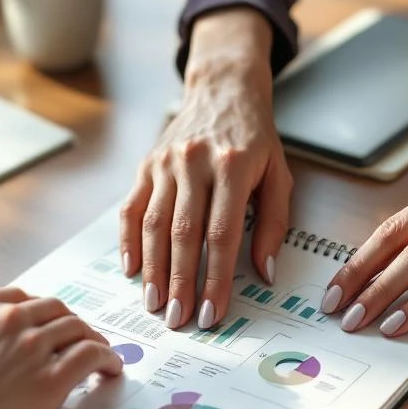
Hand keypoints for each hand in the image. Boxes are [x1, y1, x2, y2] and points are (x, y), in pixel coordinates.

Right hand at [0, 287, 123, 408]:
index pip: (22, 298)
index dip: (40, 311)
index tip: (48, 323)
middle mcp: (9, 320)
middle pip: (55, 309)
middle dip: (69, 322)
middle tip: (79, 336)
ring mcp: (33, 347)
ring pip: (77, 329)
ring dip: (93, 338)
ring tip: (101, 352)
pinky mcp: (52, 378)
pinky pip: (91, 356)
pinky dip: (106, 358)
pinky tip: (110, 368)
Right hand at [120, 7, 293, 330]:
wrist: (223, 89)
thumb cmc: (255, 138)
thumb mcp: (279, 174)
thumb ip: (274, 223)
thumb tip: (265, 273)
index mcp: (233, 167)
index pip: (222, 234)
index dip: (216, 278)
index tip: (213, 313)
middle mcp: (195, 164)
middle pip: (184, 235)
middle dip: (181, 283)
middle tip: (178, 320)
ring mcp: (165, 163)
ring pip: (154, 225)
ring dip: (153, 270)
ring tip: (155, 304)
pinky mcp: (146, 164)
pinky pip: (131, 208)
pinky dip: (128, 242)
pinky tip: (131, 270)